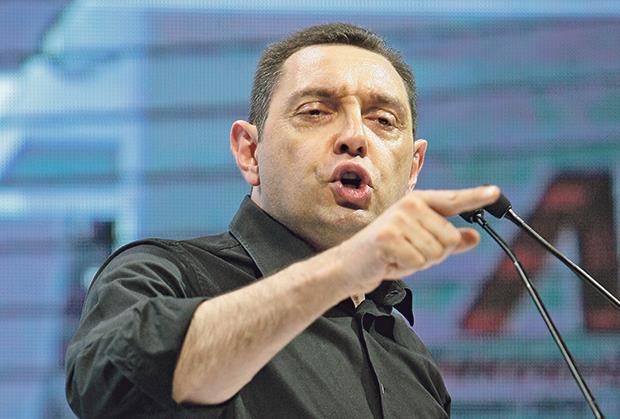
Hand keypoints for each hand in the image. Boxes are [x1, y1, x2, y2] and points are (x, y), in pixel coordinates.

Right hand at [337, 185, 500, 293]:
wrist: (350, 264)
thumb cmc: (387, 253)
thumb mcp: (420, 245)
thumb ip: (448, 240)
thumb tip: (475, 237)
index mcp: (419, 202)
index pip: (453, 200)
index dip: (476, 197)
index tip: (495, 193)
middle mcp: (410, 206)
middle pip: (450, 239)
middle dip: (434, 254)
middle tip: (408, 251)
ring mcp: (399, 221)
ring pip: (436, 253)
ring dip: (419, 262)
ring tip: (398, 255)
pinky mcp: (389, 238)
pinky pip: (418, 262)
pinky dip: (406, 268)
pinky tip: (390, 261)